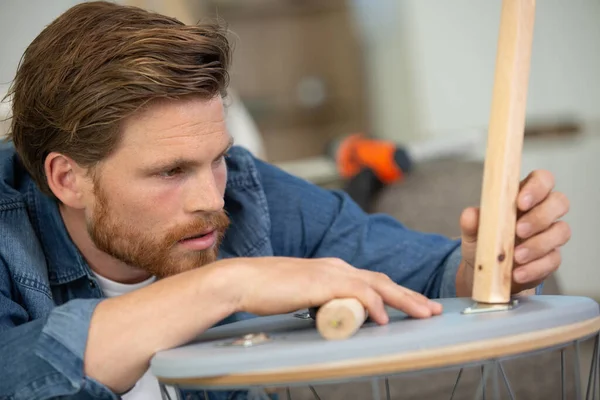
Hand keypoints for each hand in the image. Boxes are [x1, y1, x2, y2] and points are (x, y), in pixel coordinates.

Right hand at [223, 256, 441, 324]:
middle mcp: (337, 267)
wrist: (244, 281)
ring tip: (423, 314)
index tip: (415, 304)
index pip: (373, 280)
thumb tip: (333, 316)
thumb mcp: (303, 296)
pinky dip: (374, 305)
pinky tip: (383, 319)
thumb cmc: (268, 291)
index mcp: (334, 269)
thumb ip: (321, 302)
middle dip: (410, 296)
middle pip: (383, 280)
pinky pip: (357, 293)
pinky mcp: (323, 282)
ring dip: (403, 300)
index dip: (397, 292)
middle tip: (433, 310)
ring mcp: (331, 272)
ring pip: (377, 285)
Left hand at [458, 170, 570, 294]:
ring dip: (539, 244)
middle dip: (540, 217)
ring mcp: (550, 234)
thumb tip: (470, 214)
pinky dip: (535, 268)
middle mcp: (542, 212)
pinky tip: (518, 273)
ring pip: (561, 231)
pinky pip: (553, 260)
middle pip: (559, 202)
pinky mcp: (551, 258)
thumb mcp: (473, 232)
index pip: (542, 179)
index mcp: (523, 196)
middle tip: (518, 231)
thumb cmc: (483, 242)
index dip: (537, 187)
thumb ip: (471, 222)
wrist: (486, 272)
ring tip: (516, 256)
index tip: (520, 202)